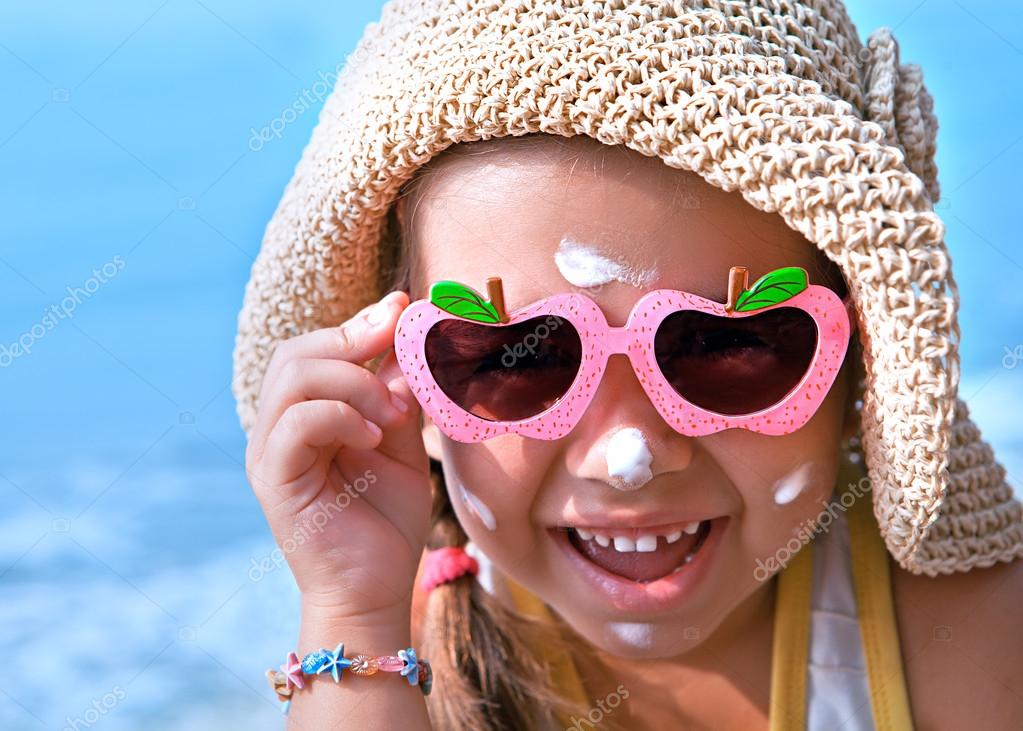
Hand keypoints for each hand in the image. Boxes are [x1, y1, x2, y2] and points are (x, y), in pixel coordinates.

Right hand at [245, 291, 430, 622]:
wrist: (375, 590)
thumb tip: (406, 329)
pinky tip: (374, 434)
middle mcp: (278, 428)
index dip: (359, 323)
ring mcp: (269, 453)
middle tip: (401, 348)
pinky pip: (295, 423)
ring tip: (393, 412)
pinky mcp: (273, 480)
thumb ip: (398, 391)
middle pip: (296, 352)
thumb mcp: (402, 441)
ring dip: (353, 381)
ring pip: (293, 378)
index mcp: (305, 415)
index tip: (405, 305)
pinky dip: (340, 415)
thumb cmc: (387, 519)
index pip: (316, 348)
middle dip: (354, 339)